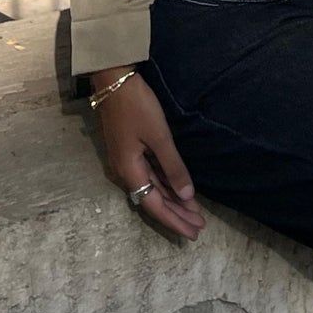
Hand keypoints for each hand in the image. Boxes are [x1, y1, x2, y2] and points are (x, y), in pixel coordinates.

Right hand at [90, 67, 205, 239]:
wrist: (113, 80)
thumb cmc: (136, 106)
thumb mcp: (158, 136)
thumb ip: (173, 167)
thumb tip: (187, 196)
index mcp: (130, 171)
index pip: (154, 206)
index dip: (174, 220)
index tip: (193, 233)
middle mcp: (126, 172)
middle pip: (154, 201)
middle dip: (177, 215)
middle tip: (199, 228)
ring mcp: (128, 161)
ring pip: (153, 189)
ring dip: (173, 202)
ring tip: (194, 213)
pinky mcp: (131, 151)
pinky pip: (151, 176)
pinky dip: (166, 185)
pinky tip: (179, 190)